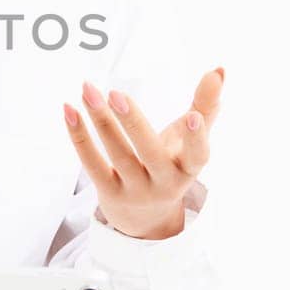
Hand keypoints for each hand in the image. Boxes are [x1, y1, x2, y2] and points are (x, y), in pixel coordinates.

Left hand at [61, 67, 224, 239]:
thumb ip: (206, 107)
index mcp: (188, 169)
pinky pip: (91, 163)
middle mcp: (164, 183)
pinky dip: (79, 135)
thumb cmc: (171, 166)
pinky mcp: (108, 193)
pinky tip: (70, 109)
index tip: (194, 116)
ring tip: (88, 89)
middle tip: (115, 93)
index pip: (198, 156)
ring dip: (101, 121)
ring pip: (117, 154)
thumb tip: (219, 70)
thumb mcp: (190, 143)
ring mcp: (135, 190)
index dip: (197, 138)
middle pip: (149, 152)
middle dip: (133, 123)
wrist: (146, 219)